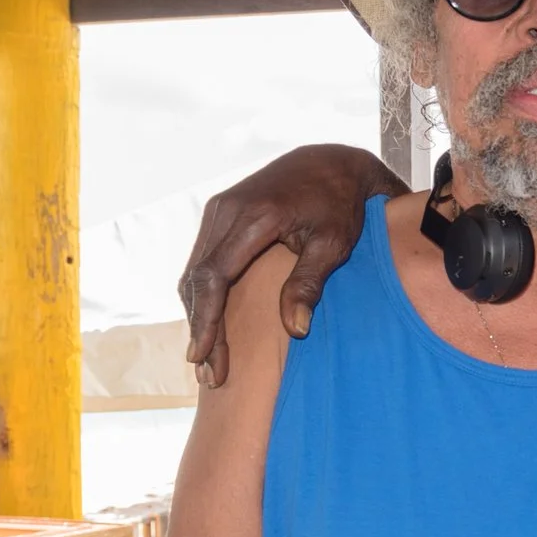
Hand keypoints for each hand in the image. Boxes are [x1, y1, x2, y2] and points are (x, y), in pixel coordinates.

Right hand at [179, 143, 402, 386]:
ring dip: (199, 315)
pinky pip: (203, 260)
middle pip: (198, 279)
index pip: (215, 276)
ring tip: (208, 359)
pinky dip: (204, 296)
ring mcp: (218, 209)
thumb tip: (295, 330)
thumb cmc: (341, 205)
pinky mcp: (220, 214)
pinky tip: (211, 326)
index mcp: (253, 216)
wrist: (334, 162)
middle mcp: (226, 210)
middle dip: (201, 328)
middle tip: (209, 373)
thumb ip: (310, 282)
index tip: (205, 357)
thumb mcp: (334, 242)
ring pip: (195, 272)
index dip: (208, 320)